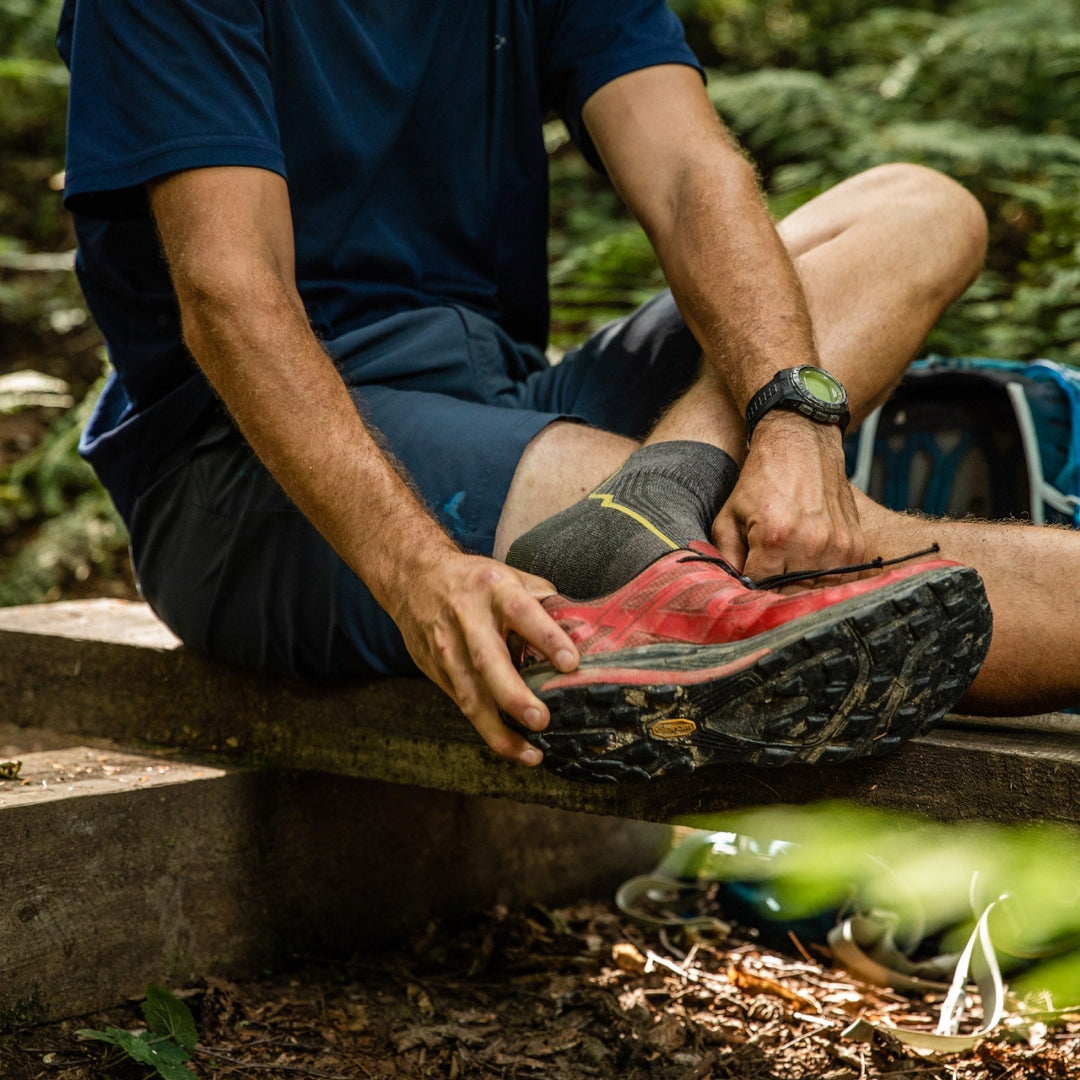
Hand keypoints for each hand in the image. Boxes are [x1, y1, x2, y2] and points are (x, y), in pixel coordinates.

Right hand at [392, 550, 578, 765]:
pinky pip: (462, 704)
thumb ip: (542, 602)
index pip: (523, 614)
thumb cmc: (474, 580)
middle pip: (488, 662)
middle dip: (514, 695)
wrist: (413, 578)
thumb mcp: (508, 576)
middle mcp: (467, 619)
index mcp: (494, 589)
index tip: (571, 664)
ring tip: (530, 753)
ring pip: (470, 696)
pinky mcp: (435, 671)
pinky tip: (511, 744)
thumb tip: (583, 631)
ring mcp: (447, 648)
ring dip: (499, 730)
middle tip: (542, 720)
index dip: (547, 638)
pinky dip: (486, 727)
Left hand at [712, 413, 863, 584]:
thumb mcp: (730, 515)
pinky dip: (822, 577)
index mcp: (775, 538)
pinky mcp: (854, 545)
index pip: (759, 589)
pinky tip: (808, 562)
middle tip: (766, 575)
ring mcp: (836, 546)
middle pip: (788, 594)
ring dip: (799, 586)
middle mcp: (810, 544)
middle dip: (773, 590)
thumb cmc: (762, 479)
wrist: (802, 444)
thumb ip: (726, 555)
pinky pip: (838, 579)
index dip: (750, 590)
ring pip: (814, 590)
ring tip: (787, 567)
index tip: (747, 585)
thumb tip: (730, 587)